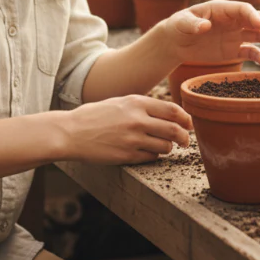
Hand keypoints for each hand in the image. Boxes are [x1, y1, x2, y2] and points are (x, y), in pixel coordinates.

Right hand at [62, 95, 191, 164]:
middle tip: (185, 141)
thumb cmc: (95, 115)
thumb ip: (142, 106)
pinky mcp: (127, 156)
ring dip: (168, 148)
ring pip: (165, 146)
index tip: (188, 124)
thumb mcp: (120, 102)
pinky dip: (154, 156)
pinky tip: (148, 153)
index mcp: (136, 102)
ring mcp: (132, 139)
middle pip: (174, 130)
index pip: (172, 110)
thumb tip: (167, 113)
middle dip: (184, 137)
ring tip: (163, 146)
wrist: (71, 132)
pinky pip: (151, 158)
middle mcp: (137, 120)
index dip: (185, 118)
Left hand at [162, 0, 259, 65]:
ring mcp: (234, 35)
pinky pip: (248, 51)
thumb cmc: (178, 26)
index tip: (259, 25)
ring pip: (256, 35)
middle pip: (255, 19)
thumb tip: (204, 26)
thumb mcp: (181, 23)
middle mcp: (232, 20)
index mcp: (221, 8)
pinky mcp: (232, 49)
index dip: (252, 15)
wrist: (176, 42)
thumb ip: (193, 24)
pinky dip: (257, 55)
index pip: (242, 9)